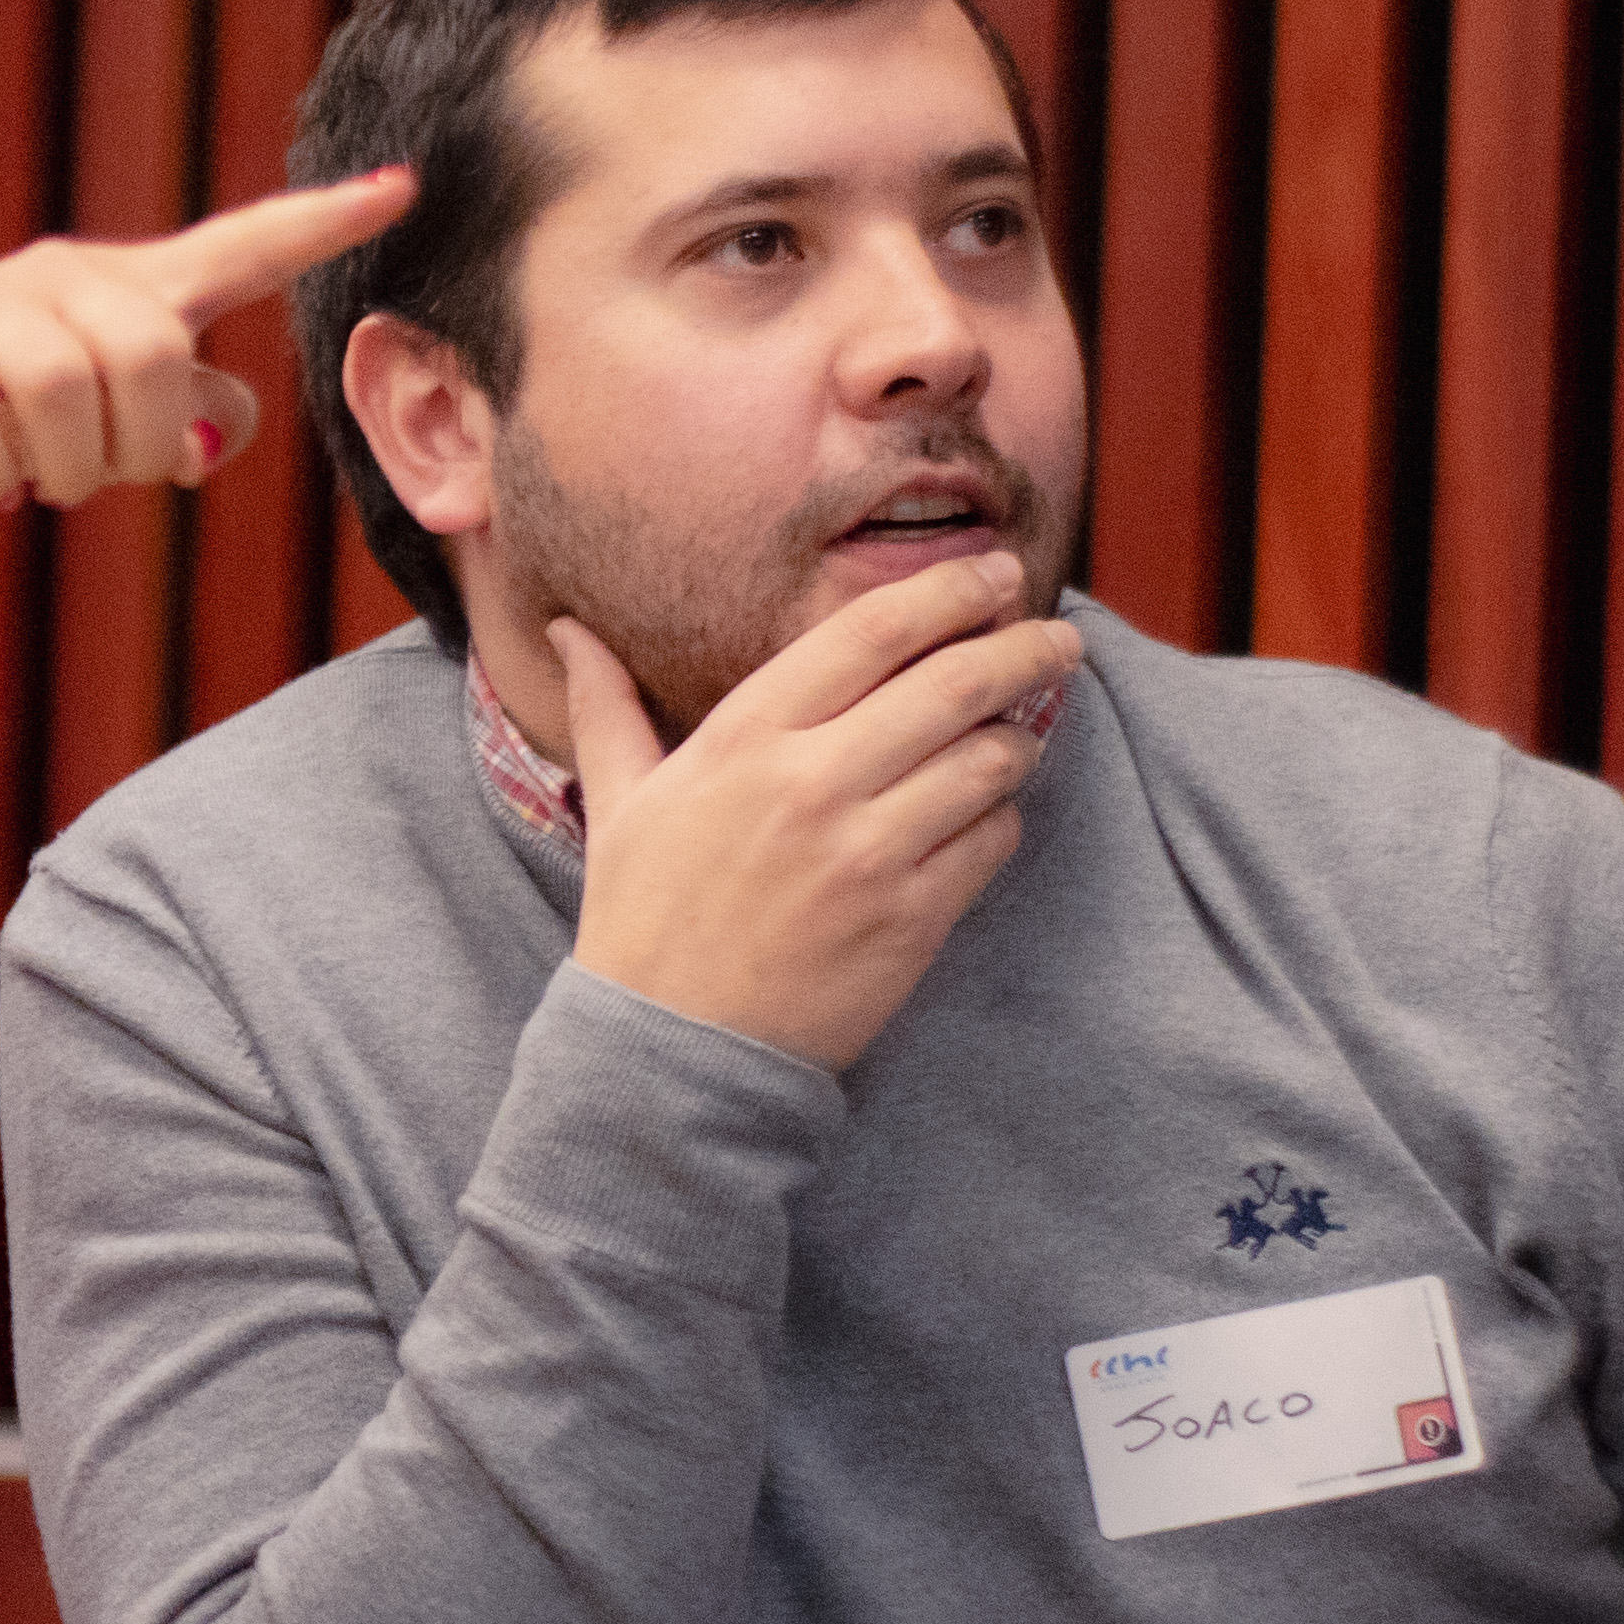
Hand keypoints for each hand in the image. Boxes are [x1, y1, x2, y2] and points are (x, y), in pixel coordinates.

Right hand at [0, 167, 414, 545]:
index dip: (320, 225)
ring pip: (62, 392)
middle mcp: (68, 279)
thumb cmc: (13, 400)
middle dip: (137, 441)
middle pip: (149, 355)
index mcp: (134, 288)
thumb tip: (209, 437)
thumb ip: (186, 410)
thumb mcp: (108, 406)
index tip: (404, 188)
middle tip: (102, 472)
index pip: (241, 248)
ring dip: (63, 469)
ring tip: (41, 480)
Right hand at [557, 552, 1078, 1070]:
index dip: (946, 591)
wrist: (672, 1050)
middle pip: (951, 684)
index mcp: (743, 739)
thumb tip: (567, 629)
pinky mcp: (912, 918)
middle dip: (1021, 647)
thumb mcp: (619, 802)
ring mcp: (868, 853)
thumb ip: (606, 706)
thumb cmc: (643, 917)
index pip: (869, 633)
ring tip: (1014, 733)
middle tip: (1055, 636)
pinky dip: (1000, 820)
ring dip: (1017, 738)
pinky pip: (992, 840)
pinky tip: (980, 817)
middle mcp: (811, 784)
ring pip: (988, 760)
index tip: (992, 574)